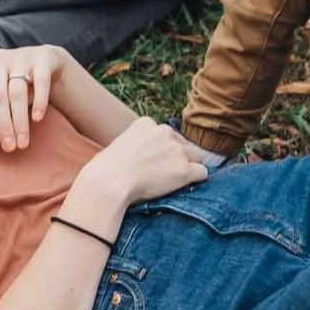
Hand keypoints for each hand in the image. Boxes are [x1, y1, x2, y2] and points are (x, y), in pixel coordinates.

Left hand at [0, 45, 67, 152]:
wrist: (43, 62)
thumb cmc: (11, 84)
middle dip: (3, 124)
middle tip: (9, 147)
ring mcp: (20, 56)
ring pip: (17, 92)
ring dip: (20, 121)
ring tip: (23, 142)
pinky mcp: (42, 58)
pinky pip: (40, 81)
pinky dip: (39, 102)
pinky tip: (37, 119)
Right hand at [78, 116, 207, 208]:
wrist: (108, 183)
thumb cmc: (107, 170)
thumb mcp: (120, 145)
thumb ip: (138, 144)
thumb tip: (148, 157)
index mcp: (147, 123)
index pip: (167, 134)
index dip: (162, 150)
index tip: (151, 161)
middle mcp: (164, 132)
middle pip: (183, 144)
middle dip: (177, 157)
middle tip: (162, 173)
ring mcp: (176, 151)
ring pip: (197, 156)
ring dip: (187, 167)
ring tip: (171, 181)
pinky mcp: (184, 170)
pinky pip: (203, 173)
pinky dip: (195, 180)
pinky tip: (182, 186)